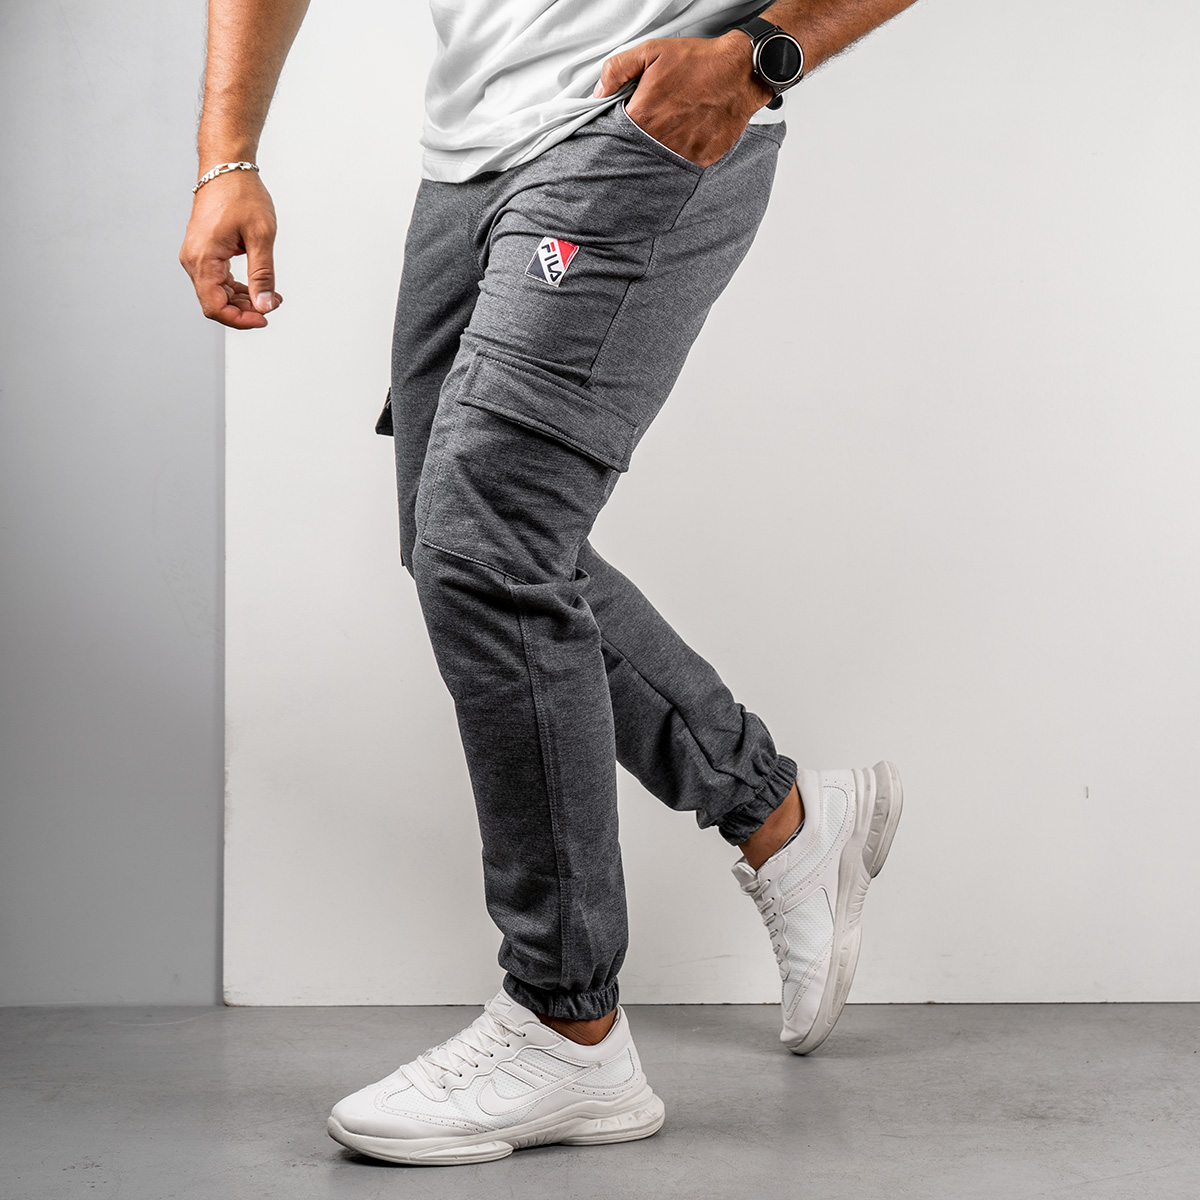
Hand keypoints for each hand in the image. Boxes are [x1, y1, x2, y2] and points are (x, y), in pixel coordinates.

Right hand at [179, 170, 281, 329]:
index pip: (215, 306)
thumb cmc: (241, 194)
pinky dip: (237, 289)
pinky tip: (257, 287)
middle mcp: (193, 259)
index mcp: (203, 257)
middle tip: (272, 304)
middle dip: (244, 311)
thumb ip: (263, 275)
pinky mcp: (203, 252)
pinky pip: (217, 281)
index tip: (265, 317)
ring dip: (242, 301)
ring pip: (216, 294)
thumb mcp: (261, 236)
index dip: (240, 320)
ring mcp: (196, 256)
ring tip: (270, 295)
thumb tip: (265, 305)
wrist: (227, 167)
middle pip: (215, 304)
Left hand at [594, 32, 773, 167]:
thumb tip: (600, 91)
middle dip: (643, 137)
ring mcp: (682, 152)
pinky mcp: (701, 158)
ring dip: (663, 147)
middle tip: (657, 120)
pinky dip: (684, 152)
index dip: (623, 126)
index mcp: (643, 117)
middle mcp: (660, 140)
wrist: (739, 71)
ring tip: (674, 126)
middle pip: (639, 149)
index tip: (632, 118)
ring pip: (661, 158)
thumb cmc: (697, 61)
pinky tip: (690, 133)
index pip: (619, 134)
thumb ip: (618, 69)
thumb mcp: (651, 51)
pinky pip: (685, 163)